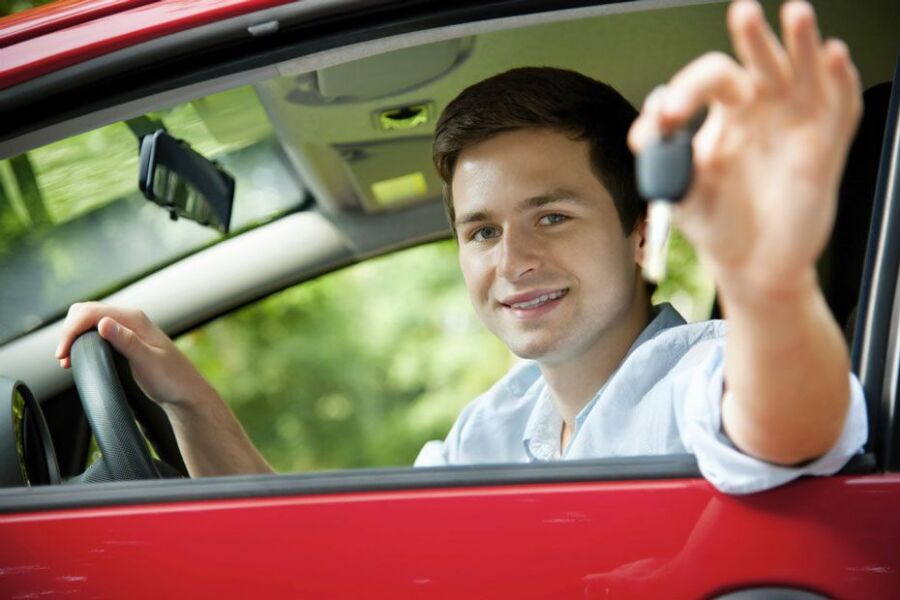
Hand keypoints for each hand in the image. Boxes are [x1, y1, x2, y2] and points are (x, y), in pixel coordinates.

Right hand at [55, 302, 215, 408]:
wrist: (185, 392)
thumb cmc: (172, 379)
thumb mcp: (148, 362)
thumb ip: (127, 342)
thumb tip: (104, 323)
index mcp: (135, 320)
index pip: (92, 312)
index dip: (72, 329)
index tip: (63, 353)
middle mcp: (130, 320)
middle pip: (86, 312)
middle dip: (69, 330)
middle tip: (63, 357)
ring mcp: (127, 329)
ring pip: (89, 321)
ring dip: (74, 336)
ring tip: (67, 359)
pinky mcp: (125, 340)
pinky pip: (96, 332)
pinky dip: (82, 341)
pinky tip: (77, 357)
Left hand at [629, 0, 861, 301]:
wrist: (751, 266)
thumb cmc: (718, 224)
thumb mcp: (682, 196)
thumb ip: (666, 165)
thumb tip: (649, 136)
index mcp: (724, 115)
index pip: (708, 81)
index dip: (686, 92)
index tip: (667, 119)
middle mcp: (762, 110)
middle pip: (758, 61)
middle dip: (751, 37)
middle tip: (741, 14)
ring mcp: (796, 124)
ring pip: (803, 71)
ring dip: (801, 42)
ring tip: (795, 13)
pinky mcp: (826, 146)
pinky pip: (839, 106)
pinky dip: (840, 81)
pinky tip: (834, 57)